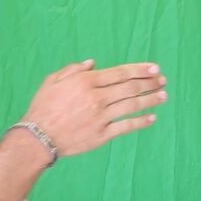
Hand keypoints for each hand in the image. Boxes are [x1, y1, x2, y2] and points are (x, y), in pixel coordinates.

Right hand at [22, 59, 167, 159]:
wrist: (37, 137)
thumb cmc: (43, 107)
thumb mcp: (53, 81)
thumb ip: (73, 69)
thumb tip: (93, 63)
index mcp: (86, 82)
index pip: (120, 73)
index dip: (140, 70)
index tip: (155, 69)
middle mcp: (96, 98)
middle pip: (130, 88)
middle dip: (149, 83)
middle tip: (162, 81)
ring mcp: (100, 117)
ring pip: (132, 106)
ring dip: (150, 100)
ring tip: (163, 96)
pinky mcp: (101, 135)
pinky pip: (125, 127)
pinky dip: (140, 122)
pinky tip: (151, 117)